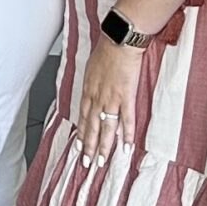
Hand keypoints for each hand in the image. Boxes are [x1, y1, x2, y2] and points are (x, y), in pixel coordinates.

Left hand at [74, 37, 140, 163]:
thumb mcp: (92, 69)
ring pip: (106, 128)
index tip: (80, 147)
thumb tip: (92, 91)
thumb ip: (92, 83)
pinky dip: (126, 134)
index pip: (83, 118)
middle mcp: (97, 98)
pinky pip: (126, 119)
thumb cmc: (106, 51)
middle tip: (87, 164)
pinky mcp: (126, 96)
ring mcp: (111, 99)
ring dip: (104, 147)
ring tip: (102, 162)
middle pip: (91, 127)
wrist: (118, 42)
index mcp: (88, 91)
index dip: (82, 134)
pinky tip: (126, 147)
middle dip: (89, 147)